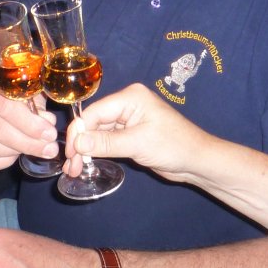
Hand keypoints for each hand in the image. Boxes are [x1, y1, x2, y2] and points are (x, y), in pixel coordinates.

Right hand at [0, 61, 57, 171]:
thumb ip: (38, 104)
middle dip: (27, 142)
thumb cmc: (15, 88)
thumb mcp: (28, 87)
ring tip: (36, 149)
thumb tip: (47, 124)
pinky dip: (3, 161)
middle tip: (49, 148)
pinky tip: (16, 153)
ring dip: (17, 152)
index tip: (49, 133)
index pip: (5, 106)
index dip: (29, 124)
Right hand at [63, 83, 209, 180]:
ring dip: (87, 150)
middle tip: (71, 167)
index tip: (69, 154)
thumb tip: (77, 143)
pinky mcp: (130, 134)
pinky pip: (108, 140)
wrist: (198, 161)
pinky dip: (98, 151)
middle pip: (94, 122)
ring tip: (75, 170)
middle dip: (81, 143)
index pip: (94, 112)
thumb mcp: (138, 144)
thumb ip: (106, 143)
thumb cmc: (174, 146)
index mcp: (130, 97)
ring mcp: (128, 119)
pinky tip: (87, 163)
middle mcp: (127, 104)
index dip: (79, 132)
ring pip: (98, 132)